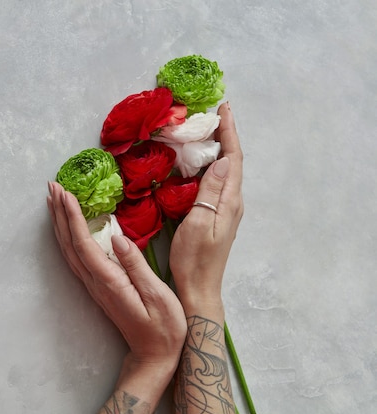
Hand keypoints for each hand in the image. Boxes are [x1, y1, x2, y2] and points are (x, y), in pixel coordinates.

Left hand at [47, 181, 185, 364]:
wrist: (154, 356)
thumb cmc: (163, 328)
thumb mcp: (157, 296)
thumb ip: (136, 266)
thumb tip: (117, 237)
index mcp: (109, 281)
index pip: (84, 243)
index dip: (73, 217)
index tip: (66, 193)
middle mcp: (95, 282)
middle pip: (69, 243)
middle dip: (59, 213)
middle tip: (52, 186)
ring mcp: (94, 286)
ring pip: (69, 250)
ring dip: (60, 223)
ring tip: (54, 200)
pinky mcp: (98, 287)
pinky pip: (76, 257)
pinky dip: (68, 237)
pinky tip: (67, 228)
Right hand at [169, 102, 243, 309]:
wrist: (199, 288)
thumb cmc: (195, 259)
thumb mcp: (199, 223)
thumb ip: (211, 192)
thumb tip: (223, 160)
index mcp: (230, 201)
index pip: (234, 158)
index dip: (230, 132)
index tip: (223, 108)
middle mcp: (232, 201)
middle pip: (233, 161)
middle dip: (226, 134)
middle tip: (213, 113)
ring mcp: (226, 209)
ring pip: (226, 170)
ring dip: (220, 147)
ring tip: (207, 129)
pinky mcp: (217, 214)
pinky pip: (218, 181)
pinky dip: (212, 164)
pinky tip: (200, 161)